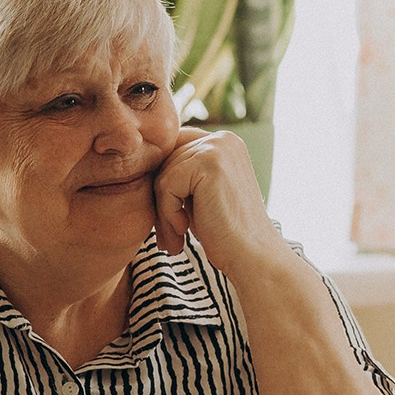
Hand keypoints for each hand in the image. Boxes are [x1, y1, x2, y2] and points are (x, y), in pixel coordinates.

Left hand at [152, 129, 286, 277]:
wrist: (252, 256)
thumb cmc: (223, 231)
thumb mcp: (201, 194)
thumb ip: (181, 173)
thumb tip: (142, 161)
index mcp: (224, 141)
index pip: (173, 150)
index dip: (165, 185)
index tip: (170, 218)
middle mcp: (223, 138)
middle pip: (166, 162)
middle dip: (162, 201)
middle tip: (170, 235)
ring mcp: (217, 148)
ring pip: (163, 175)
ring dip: (163, 212)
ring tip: (175, 238)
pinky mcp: (209, 164)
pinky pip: (167, 185)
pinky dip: (167, 213)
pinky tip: (184, 229)